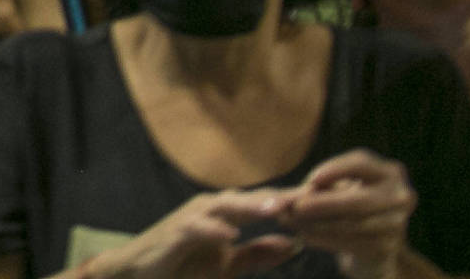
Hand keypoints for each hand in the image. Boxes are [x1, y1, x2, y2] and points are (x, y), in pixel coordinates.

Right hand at [89, 189, 300, 278]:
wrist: (141, 272)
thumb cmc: (185, 266)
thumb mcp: (229, 265)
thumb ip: (259, 254)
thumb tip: (295, 243)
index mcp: (227, 213)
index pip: (266, 204)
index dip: (295, 203)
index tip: (328, 202)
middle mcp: (212, 208)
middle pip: (251, 199)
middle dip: (281, 198)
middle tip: (313, 198)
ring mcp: (192, 218)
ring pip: (225, 207)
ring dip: (250, 206)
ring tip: (276, 209)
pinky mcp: (175, 234)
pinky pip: (196, 229)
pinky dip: (213, 229)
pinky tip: (230, 234)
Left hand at [281, 150, 413, 278]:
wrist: (370, 243)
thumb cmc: (347, 205)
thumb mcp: (334, 189)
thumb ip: (311, 188)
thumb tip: (276, 197)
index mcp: (389, 172)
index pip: (362, 163)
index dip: (336, 170)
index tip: (310, 180)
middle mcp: (401, 196)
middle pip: (359, 200)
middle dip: (323, 204)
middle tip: (294, 208)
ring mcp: (397, 224)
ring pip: (352, 224)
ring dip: (317, 224)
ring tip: (289, 220)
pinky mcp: (387, 248)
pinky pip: (351, 243)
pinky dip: (324, 239)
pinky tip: (304, 235)